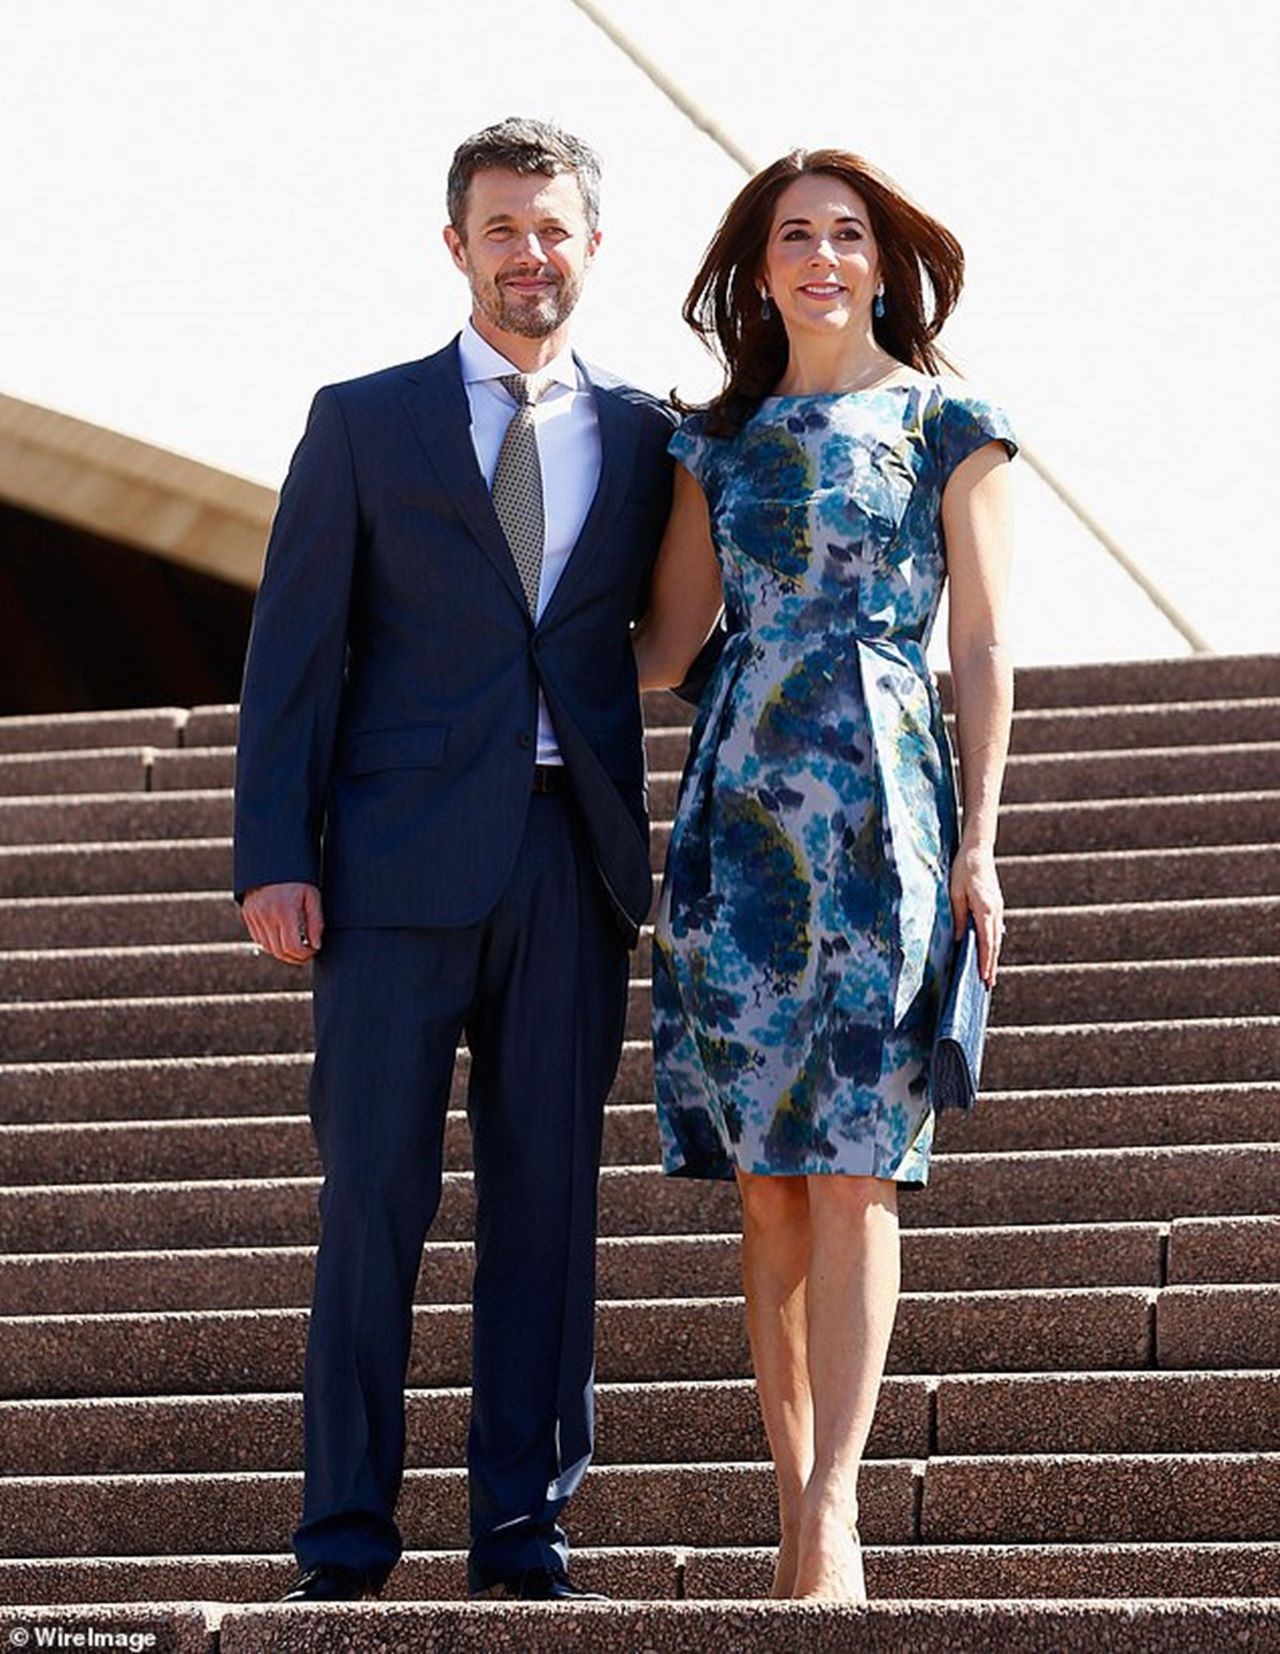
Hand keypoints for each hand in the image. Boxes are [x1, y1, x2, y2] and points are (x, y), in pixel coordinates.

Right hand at [241, 882, 323, 964]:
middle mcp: (266, 914)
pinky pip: (259, 939)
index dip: (304, 955)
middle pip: (279, 952)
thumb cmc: (298, 878)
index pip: (292, 947)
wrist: (273, 860)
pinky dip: (271, 943)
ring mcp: (254, 915)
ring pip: (268, 948)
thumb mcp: (312, 896)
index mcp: (284, 910)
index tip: (313, 950)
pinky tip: (283, 937)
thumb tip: (316, 946)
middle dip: (295, 957)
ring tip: (297, 945)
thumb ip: (316, 923)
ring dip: (283, 952)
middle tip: (307, 953)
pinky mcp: (247, 914)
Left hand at [949, 843, 1003, 987]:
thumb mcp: (954, 892)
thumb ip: (958, 917)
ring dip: (993, 957)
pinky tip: (989, 954)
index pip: (986, 941)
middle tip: (988, 986)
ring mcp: (997, 908)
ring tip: (989, 976)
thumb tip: (959, 940)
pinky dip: (993, 945)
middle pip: (994, 944)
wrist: (978, 850)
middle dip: (991, 966)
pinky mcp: (995, 905)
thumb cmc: (963, 869)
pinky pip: (995, 930)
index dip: (985, 961)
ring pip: (996, 938)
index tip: (984, 977)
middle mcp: (995, 910)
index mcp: (984, 908)